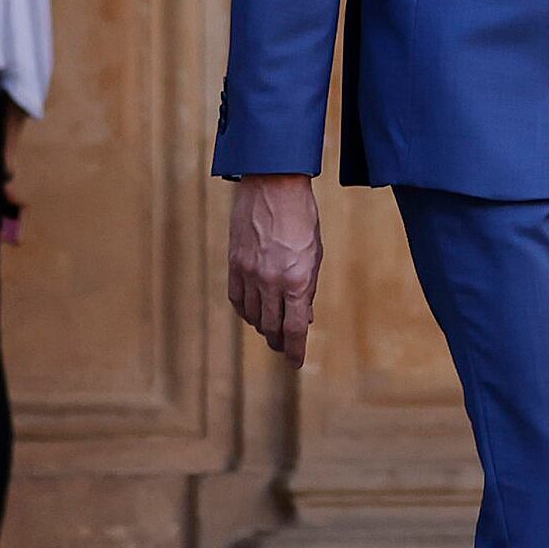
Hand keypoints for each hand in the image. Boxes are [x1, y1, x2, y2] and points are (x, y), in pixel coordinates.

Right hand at [228, 175, 322, 361]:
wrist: (273, 185)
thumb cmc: (302, 217)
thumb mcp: (314, 254)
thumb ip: (308, 288)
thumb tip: (305, 316)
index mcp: (297, 280)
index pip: (295, 329)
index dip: (295, 351)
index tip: (295, 362)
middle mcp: (271, 281)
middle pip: (271, 327)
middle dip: (279, 341)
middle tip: (284, 346)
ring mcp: (249, 273)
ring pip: (252, 316)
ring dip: (262, 327)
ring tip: (270, 329)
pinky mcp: (234, 264)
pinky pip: (237, 299)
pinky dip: (245, 310)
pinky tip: (252, 312)